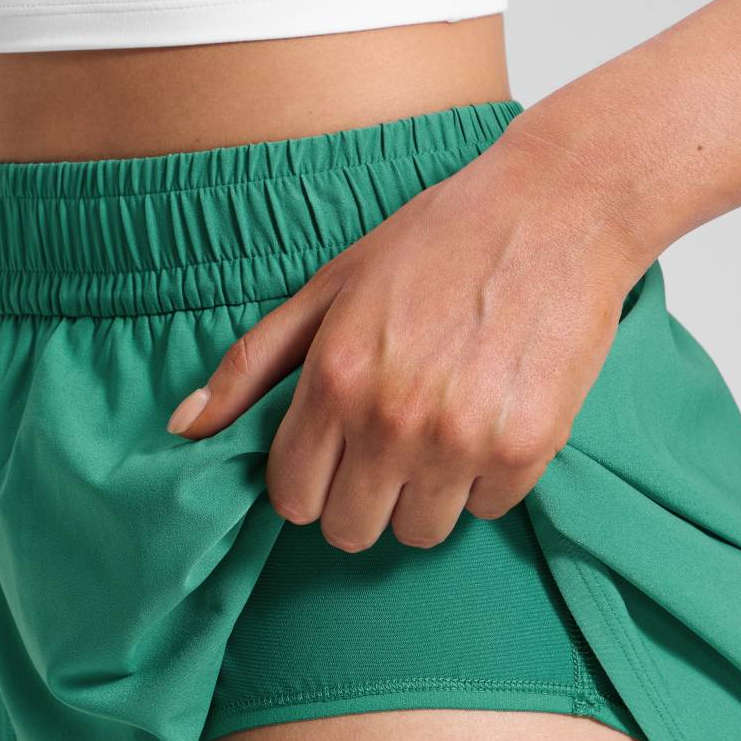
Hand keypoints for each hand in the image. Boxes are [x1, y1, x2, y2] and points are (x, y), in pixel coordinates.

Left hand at [167, 123, 644, 549]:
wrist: (558, 207)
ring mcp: (459, 440)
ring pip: (420, 532)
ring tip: (444, 428)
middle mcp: (391, 419)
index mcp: (334, 379)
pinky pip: (488, 509)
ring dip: (426, 494)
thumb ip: (251, 364)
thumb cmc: (437, 240)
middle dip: (363, 498)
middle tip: (389, 448)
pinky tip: (493, 417)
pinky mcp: (525, 448)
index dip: (309, 482)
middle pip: (351, 531)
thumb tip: (182, 427)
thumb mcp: (329, 287)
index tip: (334, 455)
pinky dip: (489, 479)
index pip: (292, 499)